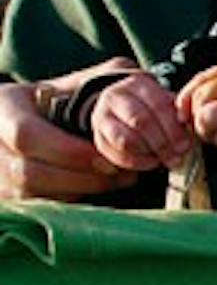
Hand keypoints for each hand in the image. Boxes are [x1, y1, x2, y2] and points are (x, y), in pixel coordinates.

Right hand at [0, 60, 137, 200]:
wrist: (20, 121)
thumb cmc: (51, 100)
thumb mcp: (66, 84)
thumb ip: (98, 80)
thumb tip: (136, 79)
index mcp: (3, 107)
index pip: (25, 135)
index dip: (67, 151)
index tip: (104, 156)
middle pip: (29, 172)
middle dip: (80, 177)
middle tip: (120, 174)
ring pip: (34, 194)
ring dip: (80, 190)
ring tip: (117, 180)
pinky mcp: (6, 195)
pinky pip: (39, 205)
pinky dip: (71, 199)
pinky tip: (96, 187)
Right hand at [92, 72, 192, 171]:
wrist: (120, 104)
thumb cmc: (151, 104)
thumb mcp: (164, 99)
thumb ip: (176, 111)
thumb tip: (190, 130)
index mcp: (138, 84)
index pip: (158, 105)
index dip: (173, 128)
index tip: (186, 145)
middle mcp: (115, 97)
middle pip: (140, 122)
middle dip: (162, 143)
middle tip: (177, 158)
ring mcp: (102, 116)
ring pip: (125, 139)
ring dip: (148, 154)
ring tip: (164, 160)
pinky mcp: (97, 136)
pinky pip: (115, 153)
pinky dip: (135, 162)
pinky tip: (151, 163)